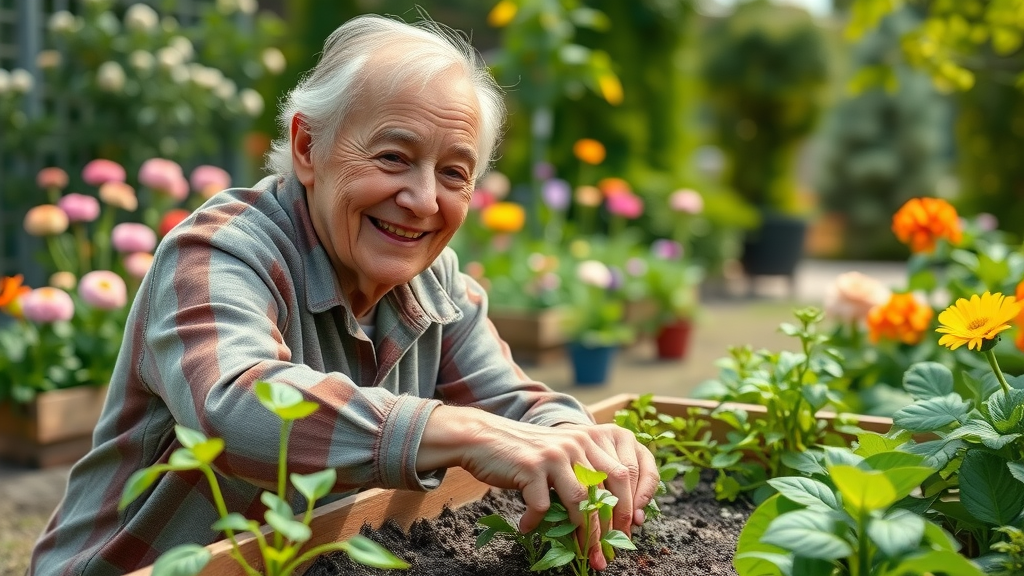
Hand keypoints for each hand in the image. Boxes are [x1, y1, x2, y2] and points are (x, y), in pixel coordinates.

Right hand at [418, 407, 658, 569]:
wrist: (483, 437)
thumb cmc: (524, 454)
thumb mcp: (560, 458)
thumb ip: (583, 475)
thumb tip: (608, 516)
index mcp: (589, 440)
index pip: (624, 474)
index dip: (631, 505)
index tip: (628, 531)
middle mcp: (577, 443)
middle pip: (609, 489)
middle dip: (613, 526)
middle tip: (607, 552)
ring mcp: (554, 454)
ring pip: (580, 501)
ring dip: (584, 534)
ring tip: (582, 554)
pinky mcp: (531, 466)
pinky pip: (542, 505)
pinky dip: (536, 522)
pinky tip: (526, 528)